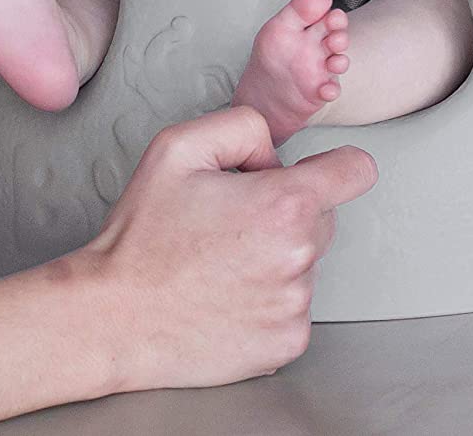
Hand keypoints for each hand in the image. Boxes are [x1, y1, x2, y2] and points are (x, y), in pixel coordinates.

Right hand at [76, 107, 376, 389]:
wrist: (117, 316)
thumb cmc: (144, 235)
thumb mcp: (177, 147)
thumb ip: (240, 126)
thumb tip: (274, 151)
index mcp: (282, 204)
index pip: (355, 171)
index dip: (338, 164)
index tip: (322, 172)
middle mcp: (299, 257)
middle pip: (324, 217)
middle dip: (287, 209)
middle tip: (230, 218)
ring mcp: (295, 306)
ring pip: (305, 262)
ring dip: (275, 256)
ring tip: (219, 261)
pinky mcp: (286, 345)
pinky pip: (293, 306)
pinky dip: (267, 298)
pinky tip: (225, 295)